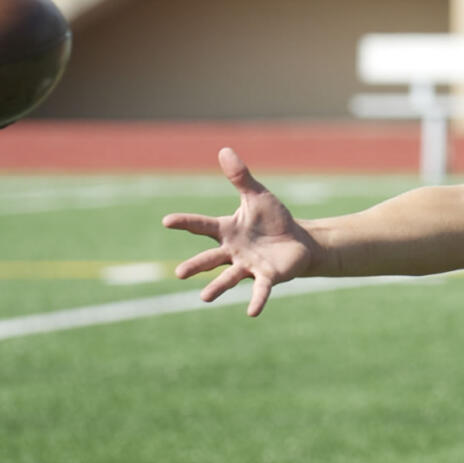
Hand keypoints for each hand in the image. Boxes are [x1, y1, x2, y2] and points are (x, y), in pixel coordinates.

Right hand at [162, 147, 317, 316]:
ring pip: (229, 278)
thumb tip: (224, 150)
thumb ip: (240, 177)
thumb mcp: (257, 195)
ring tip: (204, 298)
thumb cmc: (273, 220)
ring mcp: (248, 266)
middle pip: (210, 259)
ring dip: (217, 288)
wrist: (297, 241)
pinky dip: (256, 300)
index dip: (185, 222)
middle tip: (179, 274)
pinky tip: (252, 312)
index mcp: (227, 231)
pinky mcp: (267, 276)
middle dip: (195, 266)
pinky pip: (259, 290)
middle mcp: (233, 251)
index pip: (202, 225)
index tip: (166, 221)